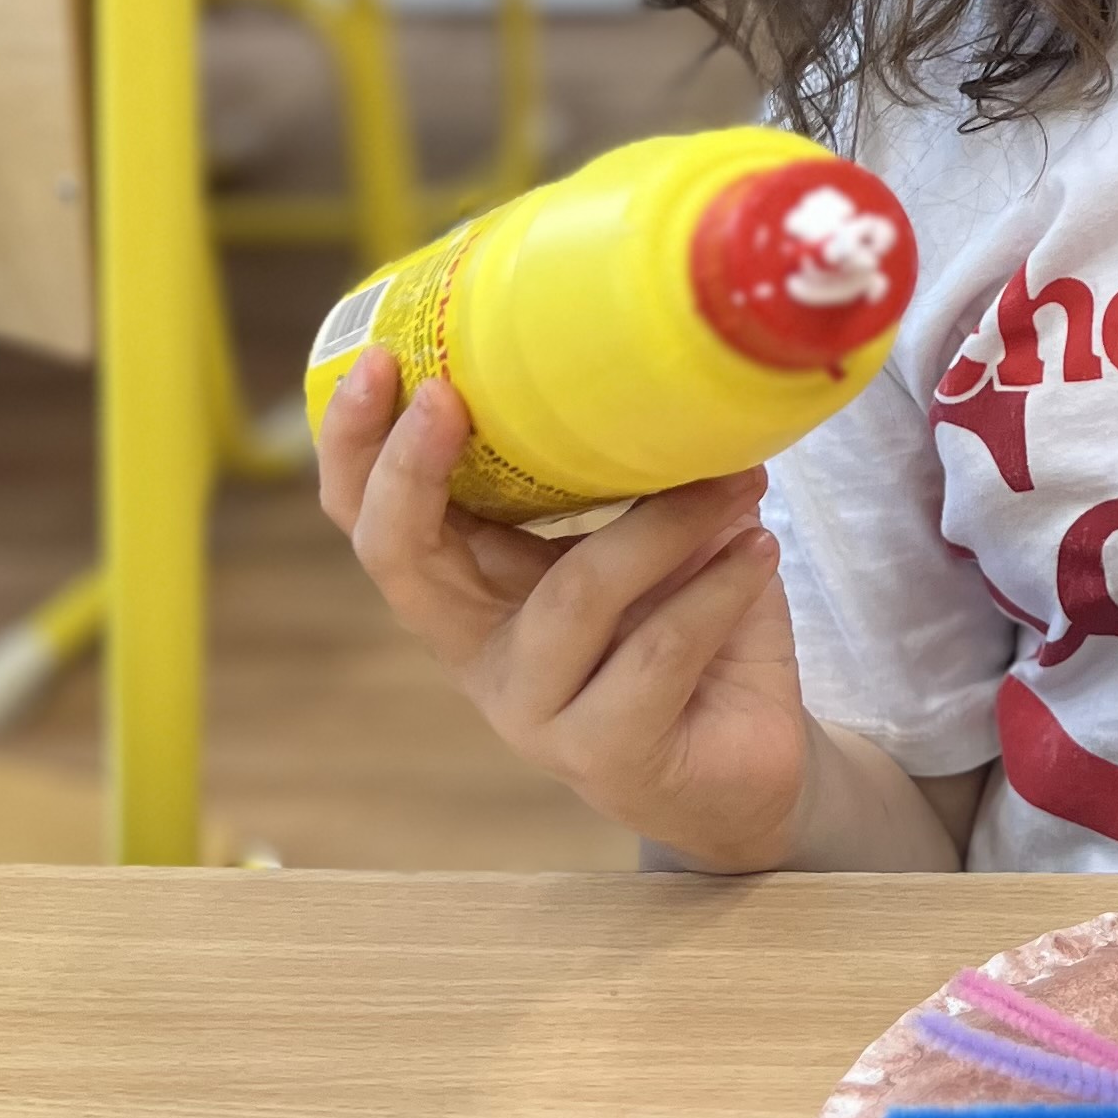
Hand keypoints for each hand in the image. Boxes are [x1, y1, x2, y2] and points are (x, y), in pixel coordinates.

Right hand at [317, 345, 813, 868]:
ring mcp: (535, 714)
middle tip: (448, 396)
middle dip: (412, 469)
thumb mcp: (640, 539)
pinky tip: (760, 552)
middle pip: (402, 560)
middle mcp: (482, 655)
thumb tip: (645, 367)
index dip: (357, 447)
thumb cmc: (686, 628)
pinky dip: (717, 591)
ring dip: (663, 524)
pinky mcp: (607, 755)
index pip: (374, 522)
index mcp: (471, 594)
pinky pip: (657, 654)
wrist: (750, 755)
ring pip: (575, 595)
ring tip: (738, 482)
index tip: (384, 362)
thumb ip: (615, 477)